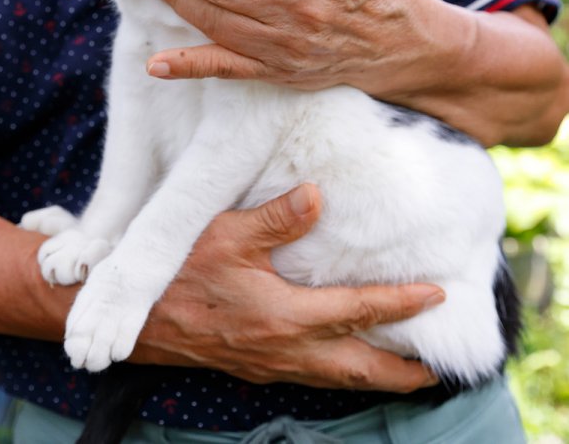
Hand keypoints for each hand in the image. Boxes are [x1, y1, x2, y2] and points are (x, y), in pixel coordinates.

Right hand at [132, 184, 442, 391]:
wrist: (137, 322)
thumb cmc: (179, 274)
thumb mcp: (225, 234)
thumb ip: (275, 218)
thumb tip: (317, 196)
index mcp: (286, 316)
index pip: (359, 311)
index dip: (402, 304)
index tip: (437, 294)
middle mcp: (286, 350)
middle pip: (360, 369)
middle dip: (402, 373)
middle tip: (437, 372)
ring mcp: (271, 364)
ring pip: (336, 380)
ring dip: (374, 377)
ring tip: (404, 373)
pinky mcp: (254, 368)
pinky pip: (312, 377)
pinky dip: (340, 374)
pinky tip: (341, 361)